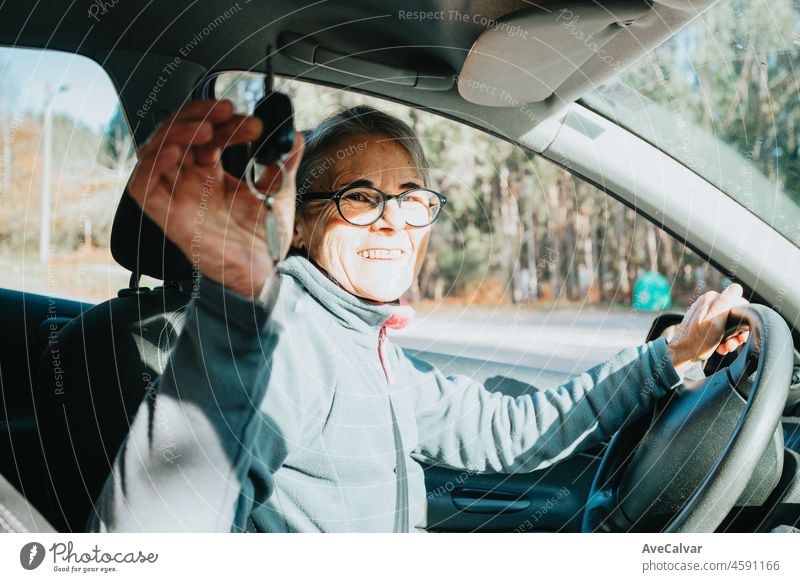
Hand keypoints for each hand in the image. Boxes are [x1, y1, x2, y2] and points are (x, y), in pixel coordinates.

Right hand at [127, 99, 304, 299]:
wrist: (263, 272)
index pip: (205, 134)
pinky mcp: (165, 214)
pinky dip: (154, 161)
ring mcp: (175, 196)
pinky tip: (179, 150)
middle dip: (199, 114)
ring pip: (156, 150)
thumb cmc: (263, 239)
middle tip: (227, 111)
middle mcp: (188, 182)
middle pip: (177, 134)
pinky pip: (143, 183)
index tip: (252, 121)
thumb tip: (293, 136)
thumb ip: (283, 162)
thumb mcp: (278, 191)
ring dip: (178, 130)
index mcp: (210, 175)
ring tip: (208, 126)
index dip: (222, 120)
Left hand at [667, 284, 750, 375]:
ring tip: (726, 347)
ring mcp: (706, 314)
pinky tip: (720, 348)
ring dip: (731, 338)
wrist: (681, 355)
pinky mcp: (705, 324)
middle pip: (735, 314)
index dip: (742, 317)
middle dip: (737, 331)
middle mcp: (708, 304)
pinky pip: (721, 330)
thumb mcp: (715, 321)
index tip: (740, 333)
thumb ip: (726, 302)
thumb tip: (737, 287)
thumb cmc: (698, 341)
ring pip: (729, 324)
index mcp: (711, 298)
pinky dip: (724, 340)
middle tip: (733, 343)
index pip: (739, 301)